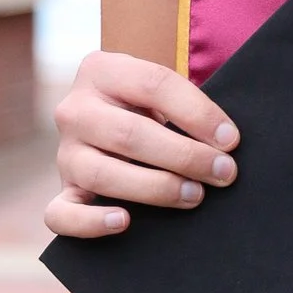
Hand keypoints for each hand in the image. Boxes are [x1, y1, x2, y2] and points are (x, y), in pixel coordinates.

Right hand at [45, 50, 237, 239]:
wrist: (112, 121)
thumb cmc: (149, 107)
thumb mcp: (161, 91)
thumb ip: (185, 107)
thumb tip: (225, 144)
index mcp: (102, 70)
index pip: (153, 85)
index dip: (196, 113)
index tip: (230, 139)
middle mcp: (75, 110)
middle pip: (129, 134)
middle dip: (184, 156)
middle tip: (223, 172)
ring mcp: (65, 153)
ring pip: (101, 174)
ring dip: (154, 188)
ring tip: (193, 195)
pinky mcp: (62, 191)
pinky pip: (61, 214)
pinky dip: (90, 222)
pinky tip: (124, 221)